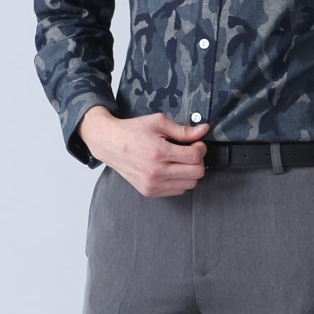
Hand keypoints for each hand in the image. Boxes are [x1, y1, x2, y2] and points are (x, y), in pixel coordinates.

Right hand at [78, 106, 209, 196]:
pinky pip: (177, 190)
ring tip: (181, 159)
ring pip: (190, 184)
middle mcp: (156, 172)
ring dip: (191, 171)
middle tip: (191, 150)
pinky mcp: (149, 191)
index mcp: (159, 153)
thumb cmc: (133, 130)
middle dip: (198, 160)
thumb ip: (183, 130)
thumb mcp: (159, 122)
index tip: (196, 142)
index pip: (195, 156)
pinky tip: (173, 167)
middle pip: (196, 173)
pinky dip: (181, 180)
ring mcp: (152, 185)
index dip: (201, 147)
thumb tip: (204, 129)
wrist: (110, 143)